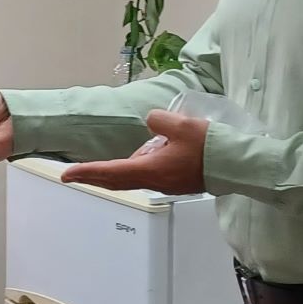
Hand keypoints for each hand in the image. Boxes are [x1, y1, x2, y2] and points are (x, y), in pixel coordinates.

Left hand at [60, 110, 206, 195]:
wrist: (234, 164)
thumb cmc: (208, 147)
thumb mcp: (181, 125)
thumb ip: (159, 121)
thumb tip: (150, 122)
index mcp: (150, 169)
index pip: (110, 171)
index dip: (87, 172)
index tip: (67, 175)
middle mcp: (153, 180)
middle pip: (116, 179)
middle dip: (93, 176)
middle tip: (72, 175)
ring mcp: (164, 183)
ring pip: (131, 177)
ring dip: (115, 170)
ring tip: (105, 162)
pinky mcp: (174, 181)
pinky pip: (146, 174)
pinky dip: (134, 167)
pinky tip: (143, 153)